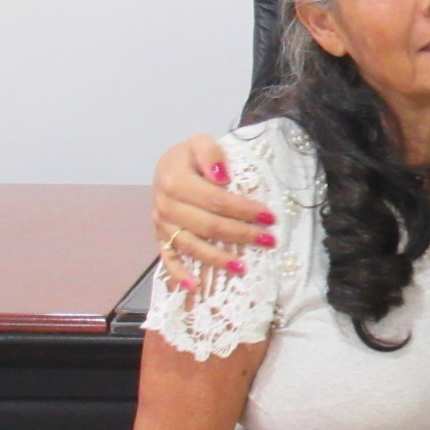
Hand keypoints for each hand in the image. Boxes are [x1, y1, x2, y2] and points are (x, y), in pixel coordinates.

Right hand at [154, 135, 275, 287]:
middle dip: (240, 235)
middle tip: (268, 240)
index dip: (243, 210)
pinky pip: (167, 259)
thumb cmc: (191, 157)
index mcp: (175, 179)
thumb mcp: (200, 142)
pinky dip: (179, 275)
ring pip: (191, 245)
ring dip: (217, 259)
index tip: (269, 217)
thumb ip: (211, 153)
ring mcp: (161, 224)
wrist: (170, 166)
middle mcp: (165, 204)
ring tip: (243, 267)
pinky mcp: (160, 237)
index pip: (215, 200)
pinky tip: (195, 287)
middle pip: (207, 225)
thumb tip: (222, 177)